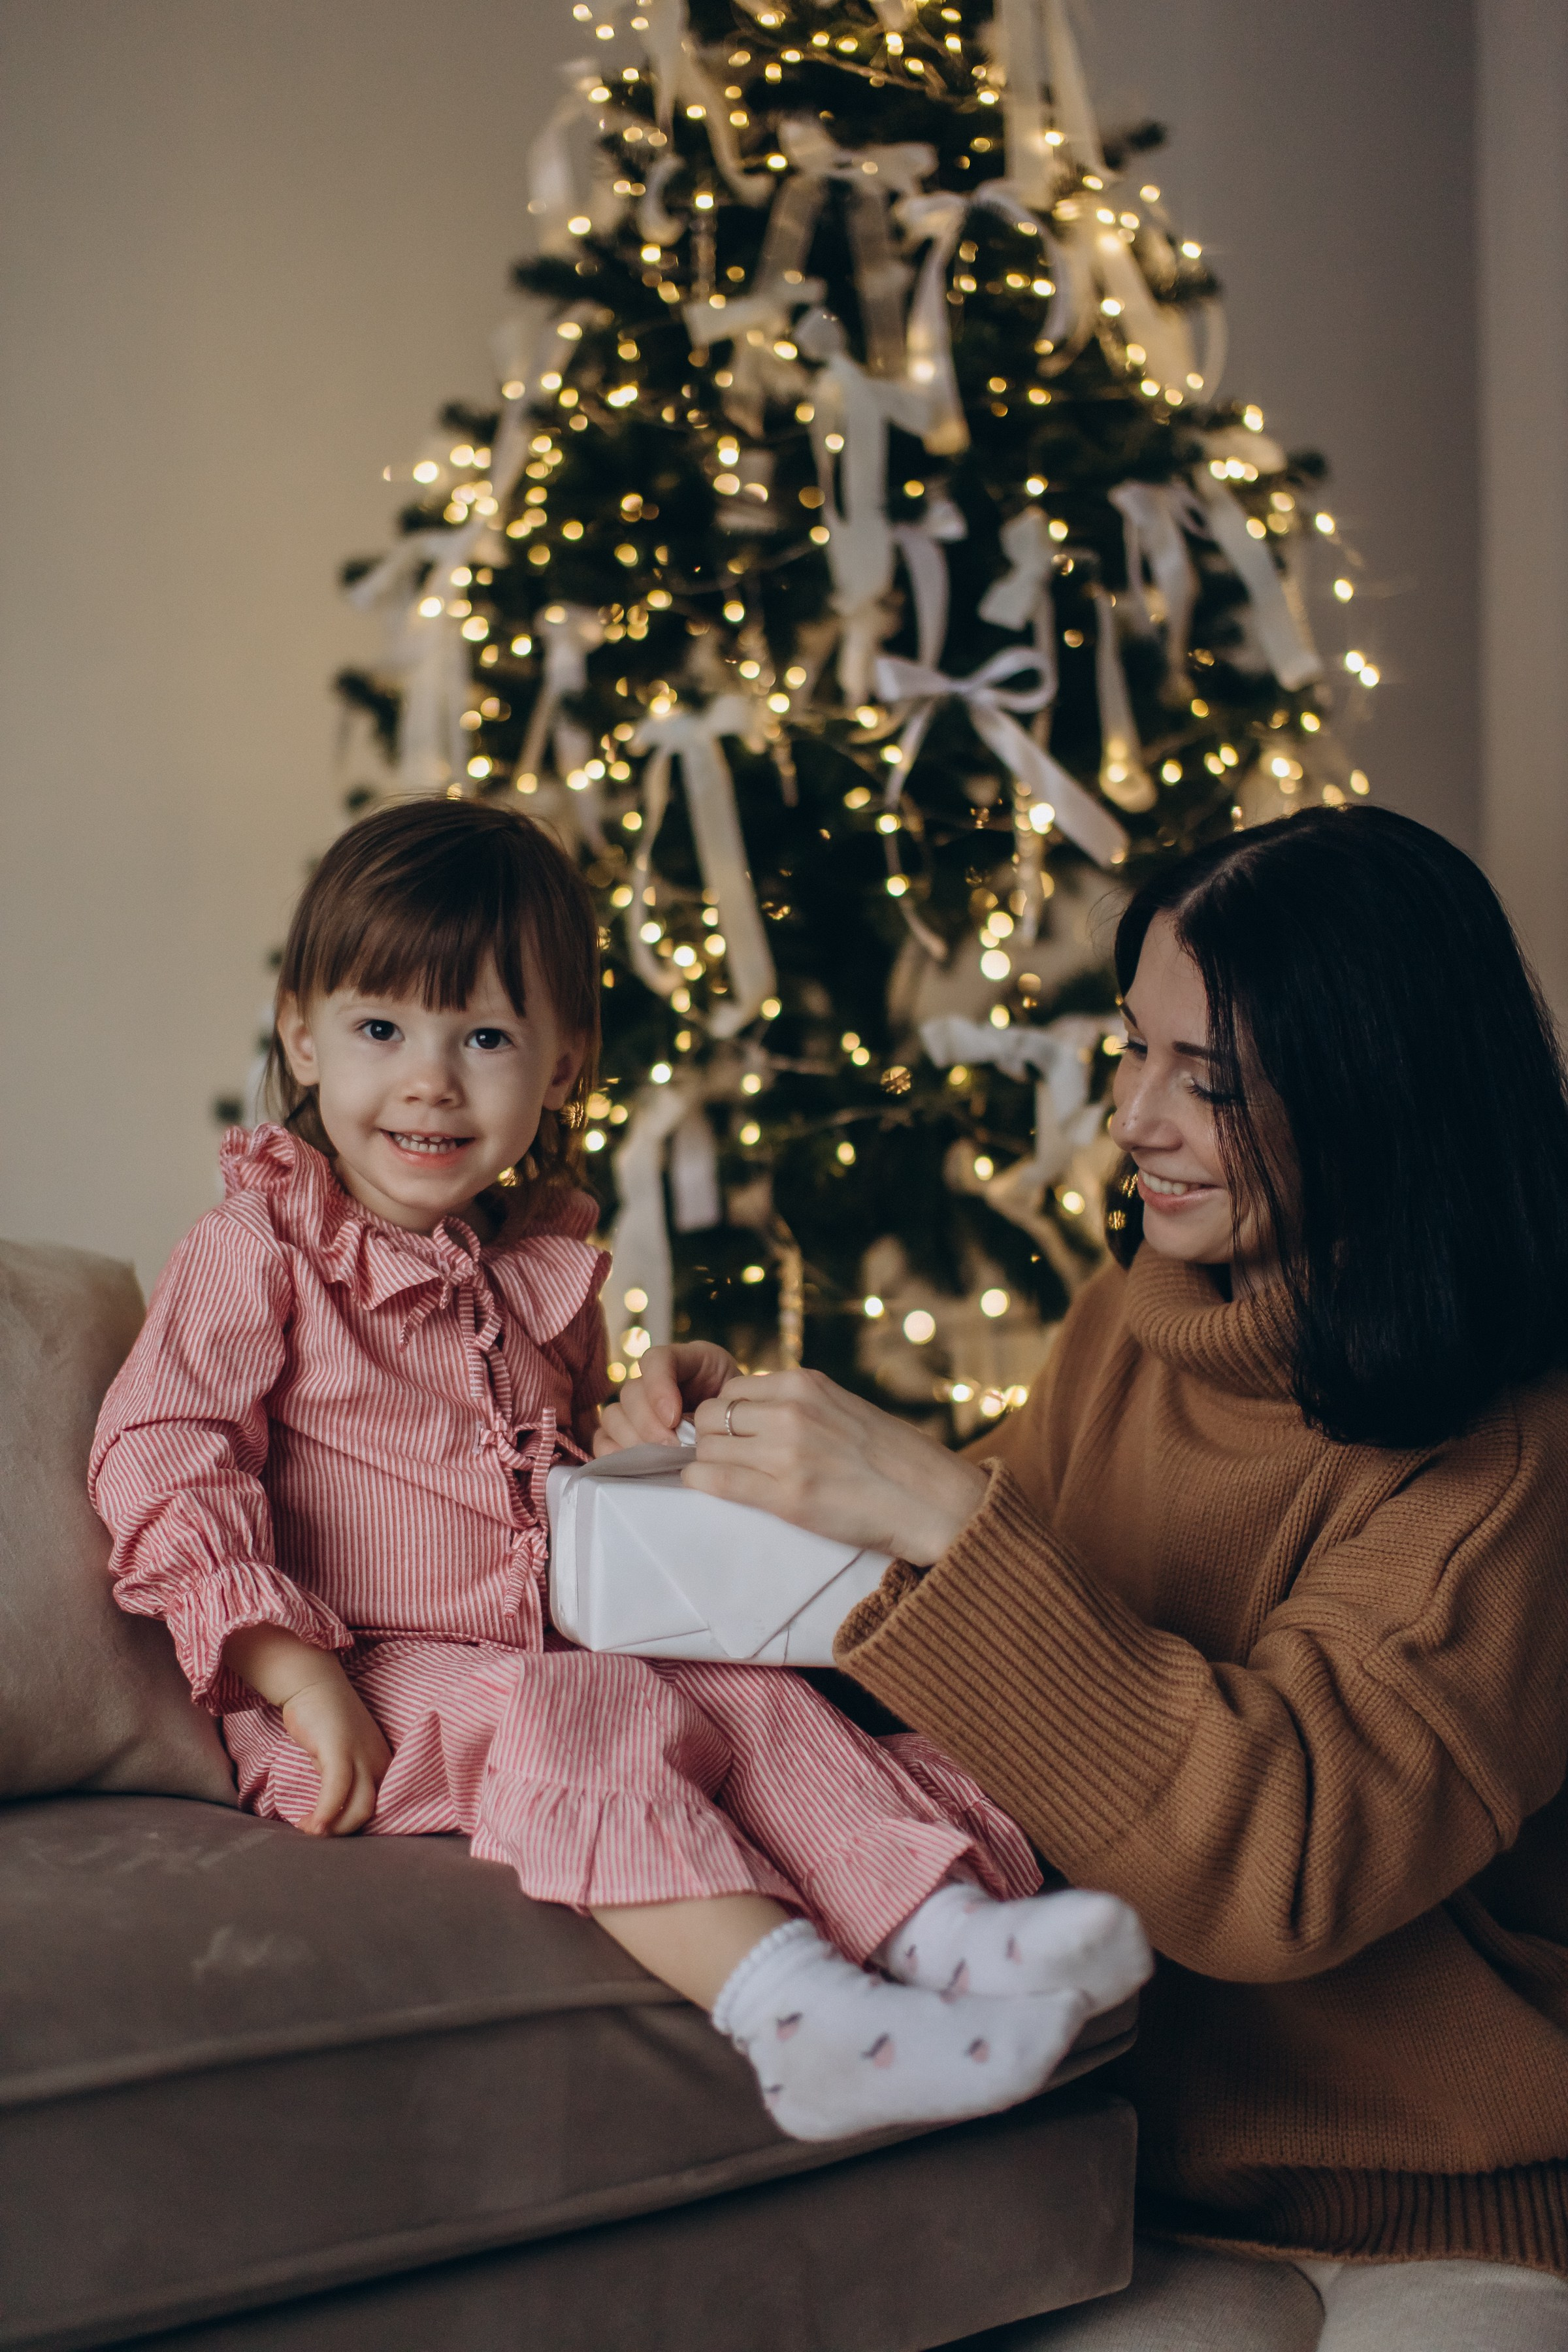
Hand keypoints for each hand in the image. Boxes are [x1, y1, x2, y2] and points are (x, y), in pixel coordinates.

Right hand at [223, 1627, 390, 1835]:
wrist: (312, 1683)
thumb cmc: (323, 1722)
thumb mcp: (338, 1756)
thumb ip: (342, 1781)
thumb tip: (330, 1816)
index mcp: (381, 1765)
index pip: (378, 1808)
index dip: (352, 1826)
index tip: (328, 1832)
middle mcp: (379, 1761)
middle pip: (371, 1813)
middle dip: (343, 1831)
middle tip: (315, 1834)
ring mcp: (362, 1755)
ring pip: (360, 1808)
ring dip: (333, 1828)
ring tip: (308, 1830)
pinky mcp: (341, 1750)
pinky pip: (337, 1792)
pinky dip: (325, 1813)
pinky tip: (310, 1824)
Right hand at [594, 1341, 738, 1453]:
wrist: (737, 1430)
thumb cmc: (739, 1413)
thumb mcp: (737, 1400)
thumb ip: (717, 1405)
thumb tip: (690, 1434)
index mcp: (683, 1360)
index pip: (655, 1360)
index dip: (658, 1388)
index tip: (674, 1418)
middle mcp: (653, 1379)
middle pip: (631, 1393)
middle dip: (649, 1424)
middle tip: (671, 1447)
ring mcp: (636, 1407)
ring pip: (614, 1416)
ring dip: (633, 1440)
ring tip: (658, 1459)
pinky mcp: (625, 1433)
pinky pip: (603, 1438)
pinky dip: (614, 1452)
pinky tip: (634, 1463)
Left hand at [685, 1368, 989, 1566]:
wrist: (930, 1500)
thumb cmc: (891, 1458)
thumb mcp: (842, 1407)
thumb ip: (799, 1404)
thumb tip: (753, 1412)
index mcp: (805, 1384)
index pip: (732, 1388)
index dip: (725, 1413)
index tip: (732, 1432)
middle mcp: (790, 1411)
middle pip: (711, 1414)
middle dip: (708, 1435)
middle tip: (723, 1456)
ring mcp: (786, 1453)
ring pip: (707, 1446)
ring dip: (707, 1460)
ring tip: (723, 1475)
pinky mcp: (785, 1496)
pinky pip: (715, 1480)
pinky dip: (701, 1482)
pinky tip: (707, 1486)